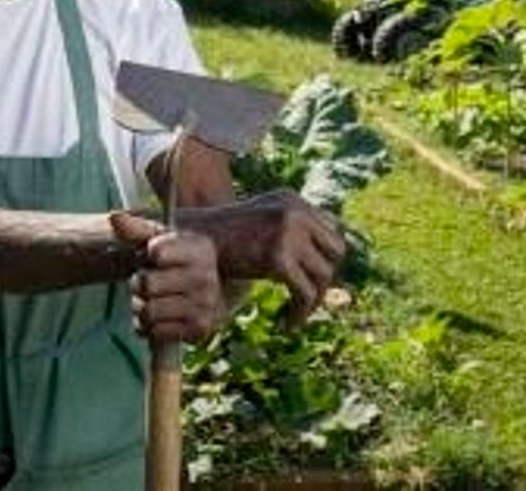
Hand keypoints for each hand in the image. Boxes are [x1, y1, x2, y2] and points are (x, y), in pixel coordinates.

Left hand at [109, 211, 226, 343]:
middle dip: (139, 283)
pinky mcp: (199, 330)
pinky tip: (158, 316)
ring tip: (151, 299)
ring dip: (141, 306)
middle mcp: (206, 278)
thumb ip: (137, 228)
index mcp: (199, 249)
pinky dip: (149, 326)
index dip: (149, 254)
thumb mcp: (161, 237)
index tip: (157, 255)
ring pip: (148, 311)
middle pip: (147, 284)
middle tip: (147, 280)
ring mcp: (204, 306)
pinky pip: (155, 332)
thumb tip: (114, 218)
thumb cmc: (177, 257)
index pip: (157, 251)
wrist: (212, 285)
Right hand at [190, 191, 345, 325]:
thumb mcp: (259, 223)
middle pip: (336, 250)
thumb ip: (290, 231)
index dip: (327, 257)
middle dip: (325, 277)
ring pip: (323, 275)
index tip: (314, 278)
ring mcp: (287, 233)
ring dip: (314, 300)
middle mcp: (293, 212)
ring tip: (297, 313)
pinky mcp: (278, 257)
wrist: (189, 242)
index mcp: (291, 200)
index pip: (333, 230)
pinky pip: (304, 293)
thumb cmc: (221, 240)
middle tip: (308, 298)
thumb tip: (325, 259)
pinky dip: (300, 313)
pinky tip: (288, 323)